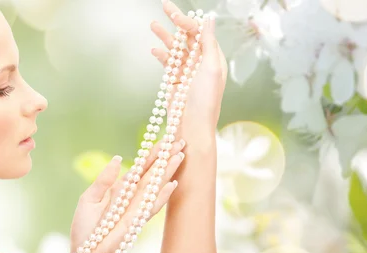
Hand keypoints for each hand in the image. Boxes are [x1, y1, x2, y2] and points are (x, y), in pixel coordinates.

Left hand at [69, 138, 186, 252]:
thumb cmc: (86, 228)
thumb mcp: (89, 198)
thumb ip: (104, 180)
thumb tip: (118, 159)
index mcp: (121, 190)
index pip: (141, 168)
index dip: (153, 154)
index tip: (166, 139)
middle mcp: (132, 198)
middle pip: (152, 174)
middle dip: (165, 158)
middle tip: (180, 141)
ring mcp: (136, 210)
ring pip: (154, 186)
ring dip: (167, 172)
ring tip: (179, 156)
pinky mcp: (135, 222)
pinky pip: (151, 207)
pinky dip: (161, 196)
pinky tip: (172, 184)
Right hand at [151, 1, 227, 139]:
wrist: (192, 126)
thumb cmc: (206, 100)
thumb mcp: (212, 68)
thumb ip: (209, 43)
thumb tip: (209, 19)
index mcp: (213, 58)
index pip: (200, 32)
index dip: (187, 22)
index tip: (174, 15)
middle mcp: (201, 63)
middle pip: (187, 36)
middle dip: (175, 21)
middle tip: (164, 5)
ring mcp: (187, 72)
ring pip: (175, 49)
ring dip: (165, 36)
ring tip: (153, 24)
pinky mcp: (175, 82)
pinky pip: (168, 64)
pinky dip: (161, 55)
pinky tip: (154, 49)